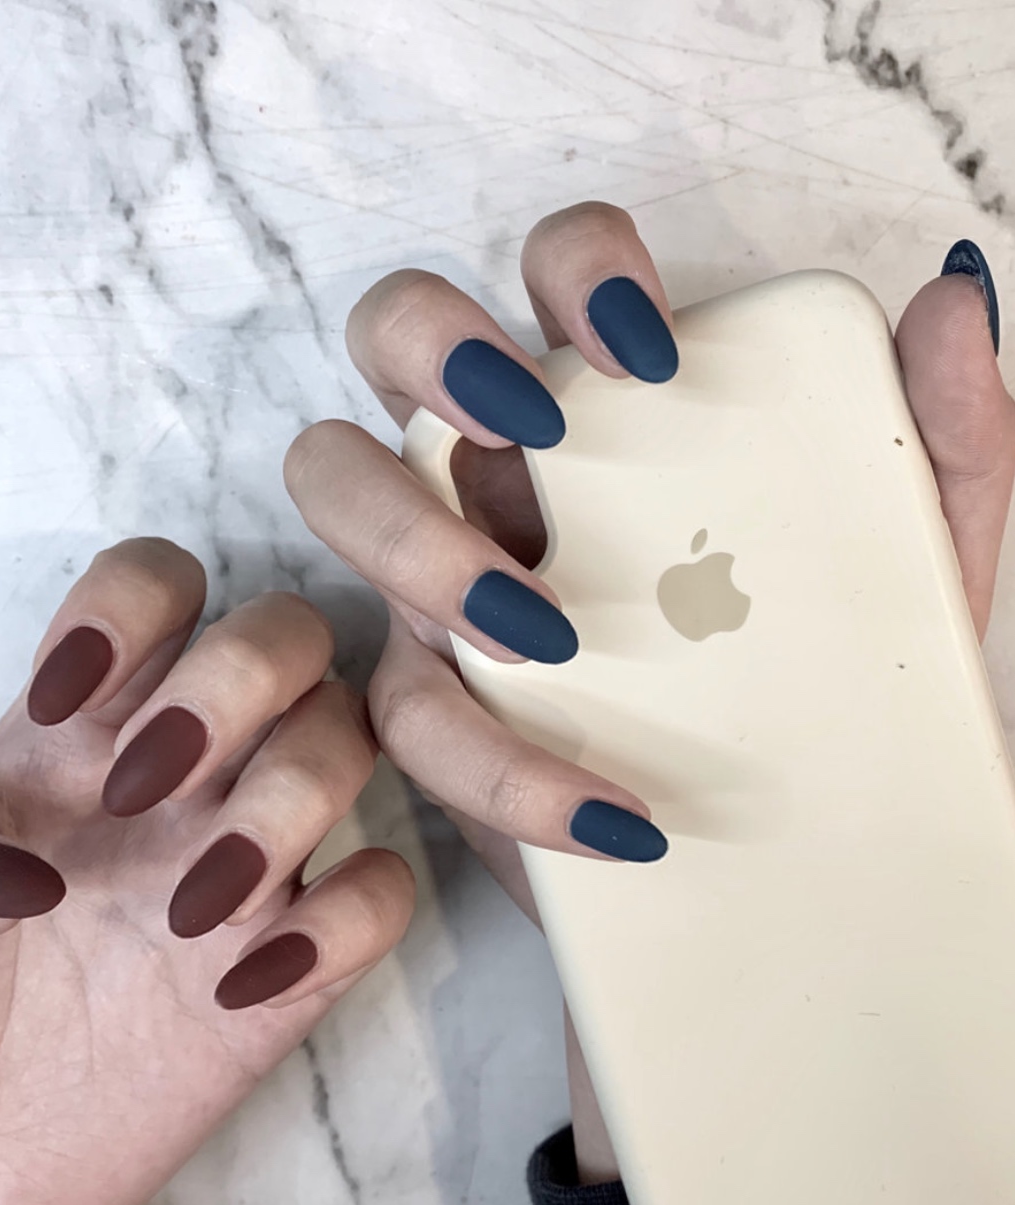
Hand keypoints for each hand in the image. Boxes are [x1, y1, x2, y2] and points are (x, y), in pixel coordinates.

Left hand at [0, 538, 413, 1204]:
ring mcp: (244, 861)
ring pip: (351, 739)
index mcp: (76, 731)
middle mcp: (181, 773)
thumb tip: (6, 876)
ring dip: (292, 795)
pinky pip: (383, 893)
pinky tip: (242, 984)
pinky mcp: (290, 963)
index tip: (64, 703)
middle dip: (241, 677)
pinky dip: (342, 921)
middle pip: (287, 633)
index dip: (135, 602)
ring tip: (186, 907)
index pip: (158, 583)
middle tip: (143, 787)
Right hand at [285, 204, 1014, 1176]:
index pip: (549, 270)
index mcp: (604, 413)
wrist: (796, 863)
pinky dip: (503, 765)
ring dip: (412, 539)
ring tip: (537, 628)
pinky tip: (612, 808)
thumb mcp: (911, 560)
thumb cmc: (836, 681)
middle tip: (532, 424)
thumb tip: (944, 303)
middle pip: (388, 338)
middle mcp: (499, 470)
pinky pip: (413, 714)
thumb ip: (937, 434)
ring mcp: (441, 580)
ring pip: (334, 490)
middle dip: (430, 346)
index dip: (573, 266)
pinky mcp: (431, 709)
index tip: (650, 348)